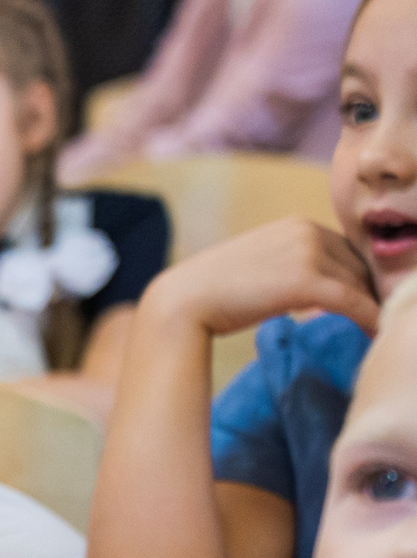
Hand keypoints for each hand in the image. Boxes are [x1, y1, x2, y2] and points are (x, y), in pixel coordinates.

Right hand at [147, 218, 379, 339]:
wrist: (182, 302)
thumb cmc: (211, 290)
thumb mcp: (258, 264)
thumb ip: (289, 264)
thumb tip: (313, 289)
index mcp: (296, 224)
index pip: (344, 251)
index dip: (355, 278)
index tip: (358, 302)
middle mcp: (307, 230)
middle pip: (357, 265)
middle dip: (365, 292)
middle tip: (370, 318)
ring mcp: (308, 253)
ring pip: (358, 284)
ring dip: (369, 307)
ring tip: (374, 328)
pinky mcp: (308, 281)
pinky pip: (353, 302)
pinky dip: (368, 318)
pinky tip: (373, 334)